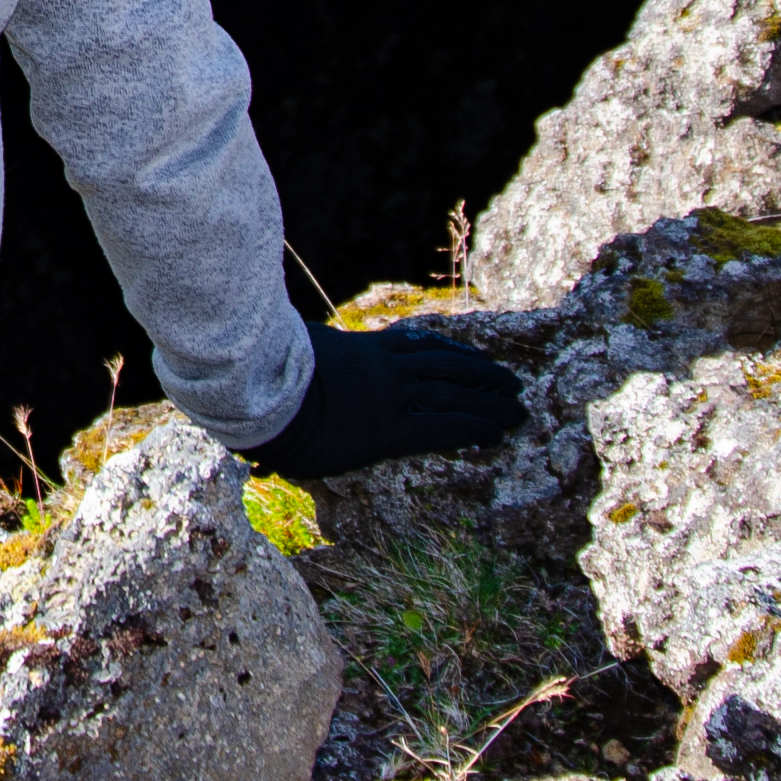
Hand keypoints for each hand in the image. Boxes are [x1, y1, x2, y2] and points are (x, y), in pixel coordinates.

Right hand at [248, 315, 525, 478]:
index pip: (421, 348)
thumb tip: (296, 348)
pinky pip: (443, 427)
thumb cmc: (268, 373)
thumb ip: (311, 352)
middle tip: (513, 383)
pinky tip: (496, 432)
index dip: (455, 354)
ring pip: (454, 393)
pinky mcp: (388, 430)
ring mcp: (390, 397)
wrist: (262, 394)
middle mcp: (385, 370)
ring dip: (491, 401)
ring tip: (517, 409)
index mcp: (365, 351)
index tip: (478, 359)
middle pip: (447, 367)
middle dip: (484, 375)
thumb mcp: (296, 352)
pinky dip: (474, 428)